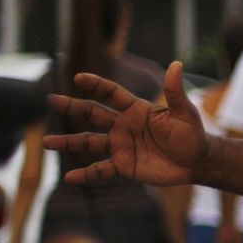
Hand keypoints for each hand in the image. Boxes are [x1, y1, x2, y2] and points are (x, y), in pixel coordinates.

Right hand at [43, 62, 207, 187]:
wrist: (195, 162)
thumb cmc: (191, 134)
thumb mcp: (184, 112)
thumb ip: (175, 92)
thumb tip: (177, 64)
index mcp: (135, 109)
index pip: (112, 94)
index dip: (97, 85)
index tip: (78, 78)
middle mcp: (122, 125)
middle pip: (93, 114)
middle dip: (72, 107)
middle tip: (52, 100)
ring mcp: (120, 146)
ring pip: (89, 142)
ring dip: (68, 142)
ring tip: (47, 142)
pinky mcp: (123, 166)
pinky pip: (100, 170)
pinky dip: (86, 175)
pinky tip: (69, 178)